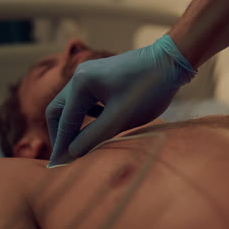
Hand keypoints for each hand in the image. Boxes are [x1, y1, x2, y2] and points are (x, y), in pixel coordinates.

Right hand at [46, 34, 196, 166]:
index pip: (64, 121)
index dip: (61, 146)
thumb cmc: (148, 90)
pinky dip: (86, 115)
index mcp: (82, 84)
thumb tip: (71, 153)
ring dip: (73, 124)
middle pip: (58, 109)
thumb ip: (93, 136)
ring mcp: (90, 73)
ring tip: (78, 145)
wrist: (171, 62)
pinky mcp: (102, 76)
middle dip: (60, 133)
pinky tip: (97, 126)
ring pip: (72, 104)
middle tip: (64, 156)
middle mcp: (80, 75)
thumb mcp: (120, 118)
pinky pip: (85, 99)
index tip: (57, 167)